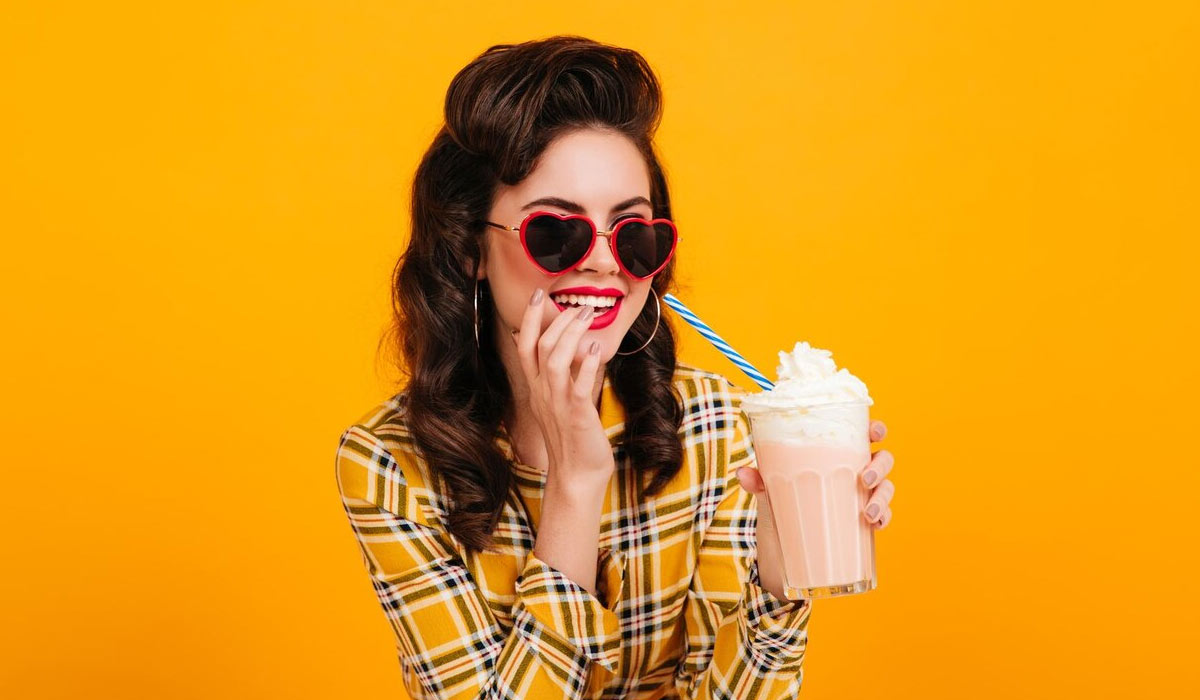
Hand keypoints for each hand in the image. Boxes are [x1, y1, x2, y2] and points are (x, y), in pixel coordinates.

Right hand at [511, 289, 615, 485]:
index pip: (525, 346)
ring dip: (571, 334)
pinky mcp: (577, 416)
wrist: (576, 477)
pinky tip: (595, 349)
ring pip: (555, 360)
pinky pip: (577, 386)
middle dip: (559, 321)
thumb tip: (559, 353)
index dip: (531, 319)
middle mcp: (543, 394)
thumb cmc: (573, 440)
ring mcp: (558, 405)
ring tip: (588, 317)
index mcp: (537, 389)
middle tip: (580, 306)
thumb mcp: (558, 404)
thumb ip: (556, 379)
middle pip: (540, 347)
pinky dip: (585, 365)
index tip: (539, 296)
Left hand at [737, 419, 894, 598]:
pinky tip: (876, 524)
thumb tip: (741, 474)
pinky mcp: (863, 522)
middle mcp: (853, 471)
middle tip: (865, 478)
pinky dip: (884, 518)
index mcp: (835, 453)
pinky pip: (884, 516)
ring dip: (883, 497)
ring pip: (887, 488)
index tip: (875, 432)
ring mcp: (861, 496)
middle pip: (882, 459)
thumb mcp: (769, 489)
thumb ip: (759, 480)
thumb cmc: (781, 500)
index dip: (875, 429)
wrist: (782, 544)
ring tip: (868, 513)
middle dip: (881, 466)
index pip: (861, 434)